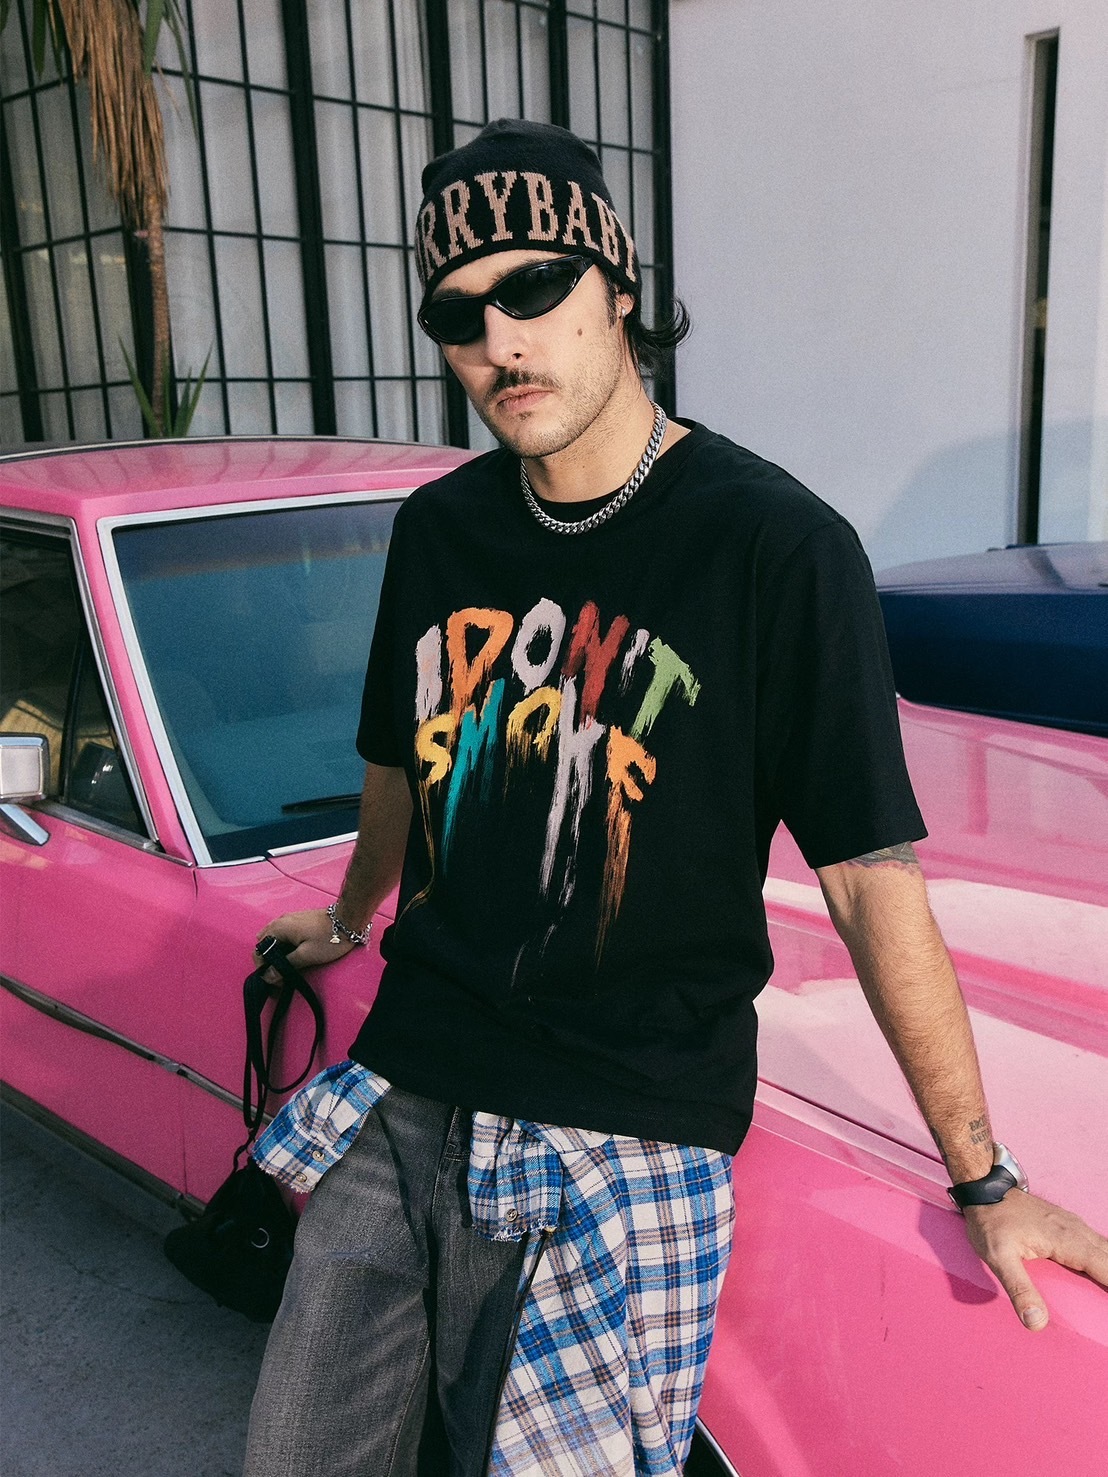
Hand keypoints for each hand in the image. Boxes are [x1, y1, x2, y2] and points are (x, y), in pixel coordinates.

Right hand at [254, 909, 356, 981]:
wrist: (348, 920)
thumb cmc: (329, 938)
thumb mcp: (306, 956)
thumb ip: (285, 966)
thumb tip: (268, 976)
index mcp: (279, 928)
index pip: (259, 950)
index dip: (263, 968)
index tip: (274, 980)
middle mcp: (280, 921)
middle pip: (264, 944)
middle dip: (267, 961)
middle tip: (278, 975)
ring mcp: (289, 919)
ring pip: (273, 939)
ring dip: (275, 954)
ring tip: (286, 967)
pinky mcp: (298, 921)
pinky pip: (283, 935)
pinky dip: (283, 946)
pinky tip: (294, 956)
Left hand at [963, 1190, 1107, 1329]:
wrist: (984, 1189)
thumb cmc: (991, 1222)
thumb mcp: (998, 1258)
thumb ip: (1019, 1289)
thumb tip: (1037, 1323)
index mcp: (1067, 1241)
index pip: (1106, 1268)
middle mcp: (1076, 1230)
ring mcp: (1074, 1224)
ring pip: (1106, 1248)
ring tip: (1107, 1292)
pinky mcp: (1068, 1224)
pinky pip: (1098, 1243)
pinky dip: (1105, 1259)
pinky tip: (1103, 1269)